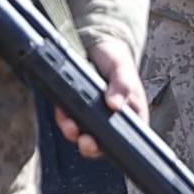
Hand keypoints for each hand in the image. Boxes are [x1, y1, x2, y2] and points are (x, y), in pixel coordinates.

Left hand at [52, 42, 147, 160]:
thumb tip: (115, 104)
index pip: (126, 137)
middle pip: (102, 142)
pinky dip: (63, 117)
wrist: (99, 48)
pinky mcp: (77, 108)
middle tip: (84, 140)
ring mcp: (94, 114)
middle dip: (90, 145)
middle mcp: (112, 117)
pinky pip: (68, 118)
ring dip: (73, 131)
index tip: (101, 143)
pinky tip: (62, 110)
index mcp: (131, 114)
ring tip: (69, 123)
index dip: (113, 145)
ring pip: (82, 133)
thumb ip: (122, 85)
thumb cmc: (117, 61)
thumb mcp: (122, 69)